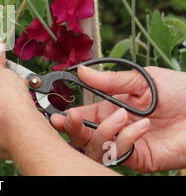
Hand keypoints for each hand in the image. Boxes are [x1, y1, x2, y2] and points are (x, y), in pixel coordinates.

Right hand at [50, 66, 185, 172]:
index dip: (66, 118)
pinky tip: (142, 127)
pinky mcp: (139, 158)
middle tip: (68, 119)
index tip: (55, 114)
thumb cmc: (179, 90)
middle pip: (82, 136)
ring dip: (102, 131)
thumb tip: (79, 71)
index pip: (81, 116)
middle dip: (72, 128)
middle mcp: (114, 128)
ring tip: (121, 116)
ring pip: (95, 147)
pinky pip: (119, 153)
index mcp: (110, 108)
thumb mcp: (140, 79)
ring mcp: (126, 144)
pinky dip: (125, 139)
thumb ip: (109, 80)